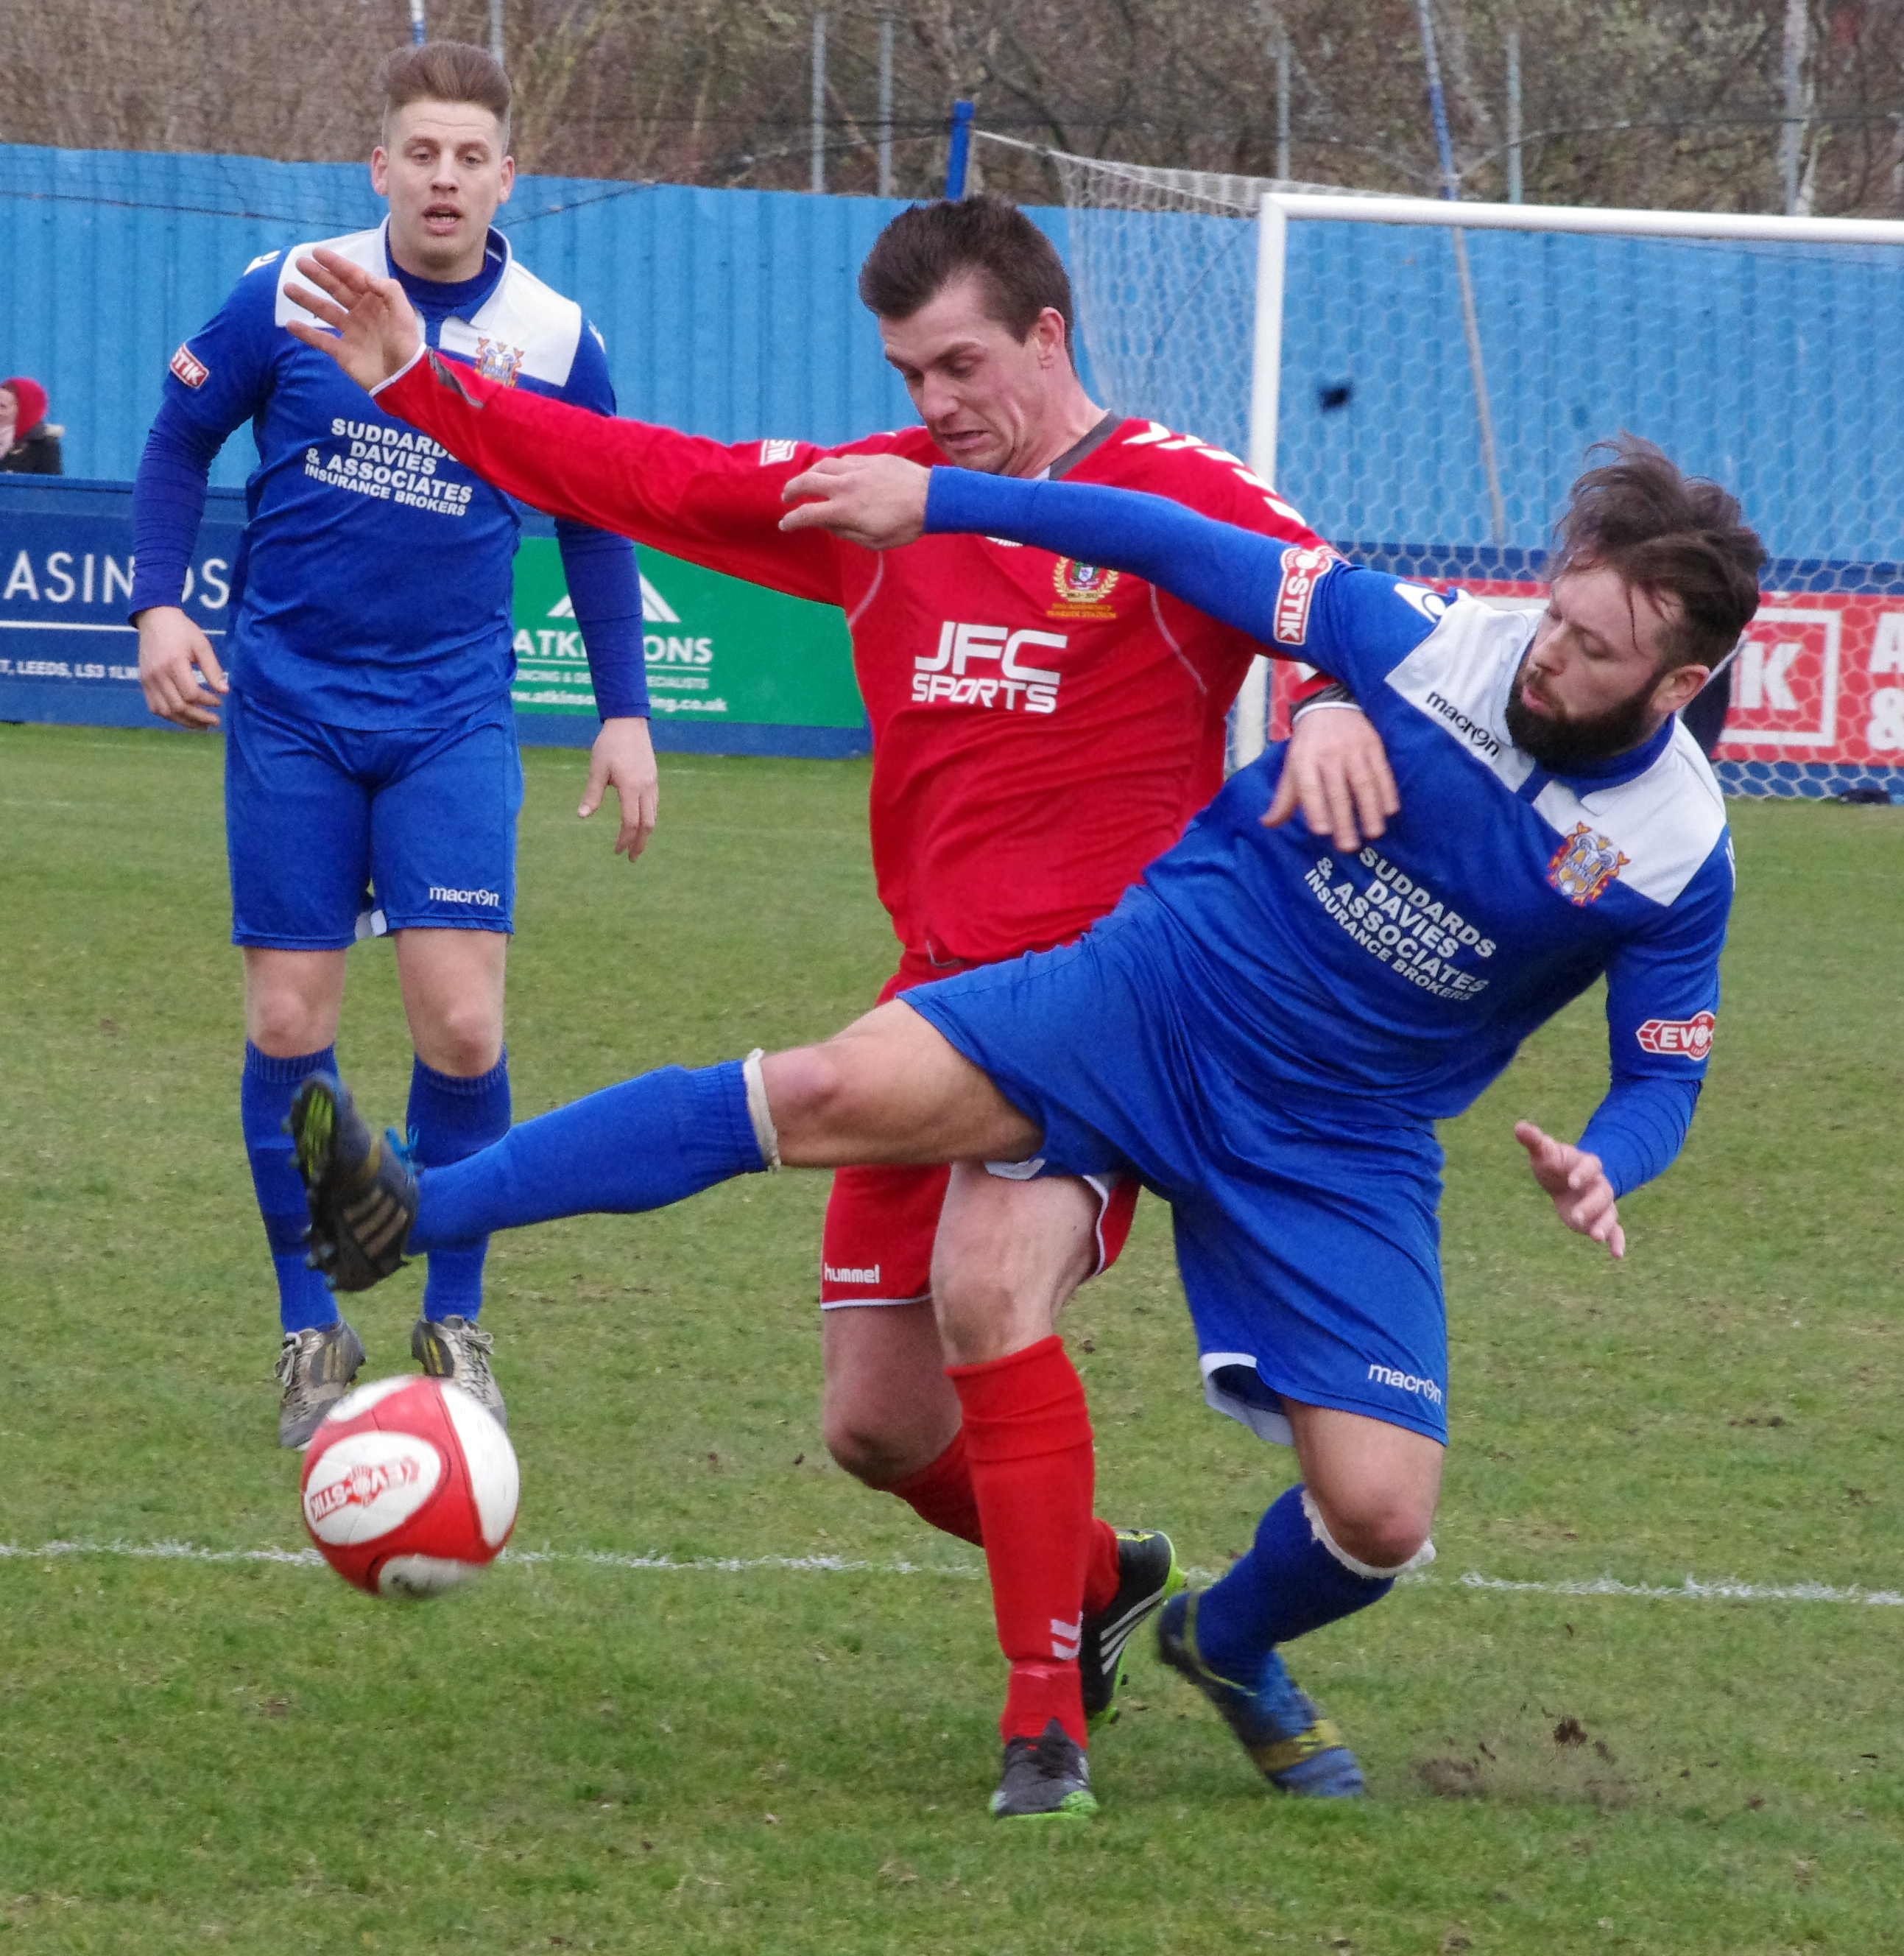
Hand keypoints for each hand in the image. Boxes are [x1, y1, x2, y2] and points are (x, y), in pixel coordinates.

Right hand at [136, 604, 226, 727]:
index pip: (191, 693)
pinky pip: (154, 706)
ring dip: (184, 721)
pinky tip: (184, 717)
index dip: (207, 702)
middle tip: (215, 721)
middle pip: (178, 706)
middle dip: (199, 717)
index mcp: (173, 663)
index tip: (219, 702)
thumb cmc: (182, 630)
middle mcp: (157, 674)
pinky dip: (170, 716)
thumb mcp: (202, 645)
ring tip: (202, 725)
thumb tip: (224, 691)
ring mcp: (147, 679)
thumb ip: (213, 668)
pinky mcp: (143, 682)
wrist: (155, 618)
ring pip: (165, 711)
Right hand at [283, 247, 423, 391]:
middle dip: (318, 276)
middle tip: (299, 263)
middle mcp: (362, 314)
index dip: (336, 265)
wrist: (403, 380)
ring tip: (288, 288)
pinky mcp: (343, 352)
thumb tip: (365, 276)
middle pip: (336, 290)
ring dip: (306, 299)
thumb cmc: (406, 346)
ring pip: (324, 311)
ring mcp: (351, 333)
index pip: (353, 278)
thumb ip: (389, 290)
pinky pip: (321, 340)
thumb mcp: (404, 314)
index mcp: (376, 302)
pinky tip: (290, 324)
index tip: (316, 253)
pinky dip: (306, 333)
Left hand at [580, 716, 659, 859]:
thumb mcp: (597, 769)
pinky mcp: (654, 779)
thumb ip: (592, 794)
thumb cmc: (609, 744)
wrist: (629, 723)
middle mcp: (646, 788)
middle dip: (640, 843)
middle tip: (632, 858)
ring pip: (653, 816)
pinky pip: (654, 805)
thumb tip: (582, 816)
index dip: (624, 840)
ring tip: (636, 844)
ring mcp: (652, 784)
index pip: (630, 822)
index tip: (616, 851)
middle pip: (648, 824)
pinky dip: (648, 819)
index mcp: (631, 787)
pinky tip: (640, 823)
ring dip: (645, 833)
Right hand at [779, 454, 930, 548]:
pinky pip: (844, 459)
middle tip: (786, 498)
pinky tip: (835, 472)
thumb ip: (845, 532)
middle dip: (790, 490)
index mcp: (844, 510)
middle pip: (806, 481)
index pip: (806, 514)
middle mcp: (845, 485)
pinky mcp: (870, 458)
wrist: (931, 498)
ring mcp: (857, 468)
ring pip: (823, 465)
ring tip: (806, 481)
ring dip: (809, 474)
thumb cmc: (904, 526)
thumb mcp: (873, 541)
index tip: (785, 525)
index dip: (791, 521)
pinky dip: (833, 467)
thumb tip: (828, 524)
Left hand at [1262, 703, 1399, 852]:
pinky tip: (1390, 811)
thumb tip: (1268, 824)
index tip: (1321, 832)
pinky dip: (1387, 792)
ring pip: (1364, 782)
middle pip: (1338, 791)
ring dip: (1370, 810)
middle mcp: (1329, 755)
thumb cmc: (1308, 746)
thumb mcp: (1291, 767)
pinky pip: (1382, 772)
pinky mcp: (1373, 746)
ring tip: (1374, 834)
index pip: (1309, 788)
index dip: (1316, 809)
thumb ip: (1283, 799)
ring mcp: (1354, 750)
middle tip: (1349, 847)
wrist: (1329, 706)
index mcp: (1304, 761)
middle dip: (1344, 820)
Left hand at [1514, 1121, 1625, 1259]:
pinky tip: (1617, 1255)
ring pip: (1609, 1213)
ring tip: (1596, 1238)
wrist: (1564, 1179)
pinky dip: (1617, 1241)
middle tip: (1576, 1216)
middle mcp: (1599, 1184)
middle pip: (1602, 1194)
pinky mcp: (1600, 1220)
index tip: (1571, 1182)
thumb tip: (1518, 1126)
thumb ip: (1535, 1141)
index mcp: (1587, 1164)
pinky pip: (1615, 1230)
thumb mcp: (1544, 1152)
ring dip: (1604, 1225)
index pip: (1590, 1166)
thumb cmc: (1554, 1163)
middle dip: (1591, 1205)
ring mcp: (1602, 1203)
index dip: (1582, 1173)